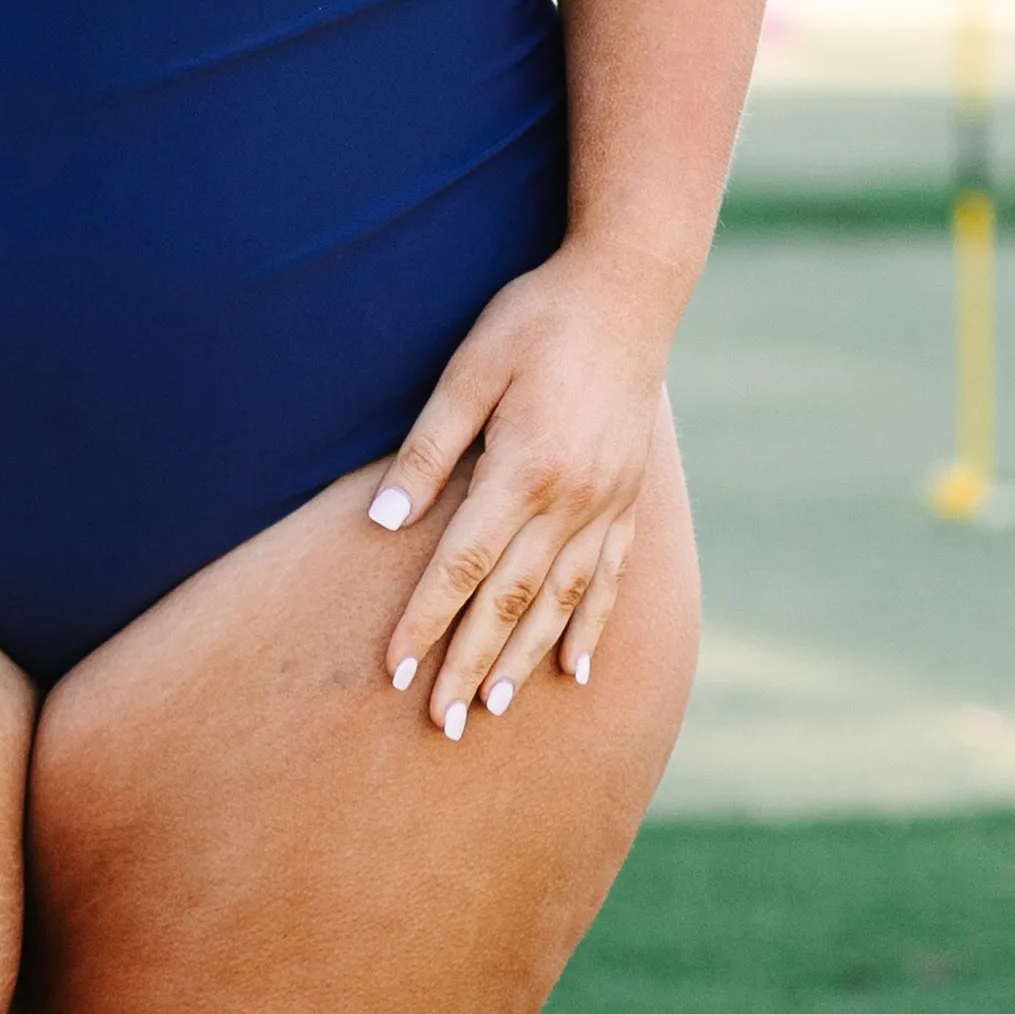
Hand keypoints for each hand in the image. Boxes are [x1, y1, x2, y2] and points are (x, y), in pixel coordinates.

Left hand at [369, 240, 681, 737]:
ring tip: (494, 711)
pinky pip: (609, 578)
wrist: (629, 288)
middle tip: (439, 725)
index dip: (424, 622)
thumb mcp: (469, 368)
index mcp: (524, 469)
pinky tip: (575, 671)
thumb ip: (429, 448)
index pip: (461, 566)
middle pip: (510, 601)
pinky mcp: (629, 499)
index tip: (392, 671)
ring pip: (560, 602)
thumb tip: (384, 521)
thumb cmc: (536, 318)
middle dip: (470, 665)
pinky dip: (590, 628)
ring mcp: (608, 504)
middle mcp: (572, 500)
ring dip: (524, 661)